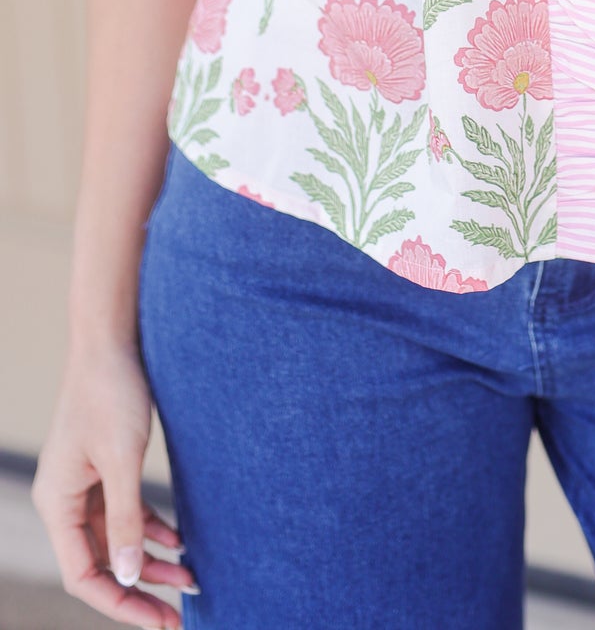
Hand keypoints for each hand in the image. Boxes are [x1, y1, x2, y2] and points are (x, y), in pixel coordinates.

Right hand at [29, 339, 197, 625]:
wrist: (112, 339)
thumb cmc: (112, 392)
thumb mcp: (123, 459)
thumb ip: (127, 519)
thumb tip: (130, 576)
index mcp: (57, 503)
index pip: (84, 575)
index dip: (120, 603)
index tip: (159, 621)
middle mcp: (65, 500)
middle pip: (100, 562)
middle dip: (140, 587)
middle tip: (180, 612)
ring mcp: (84, 484)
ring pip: (117, 539)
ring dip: (151, 559)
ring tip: (191, 578)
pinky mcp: (105, 468)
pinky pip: (126, 513)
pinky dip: (152, 528)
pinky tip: (180, 542)